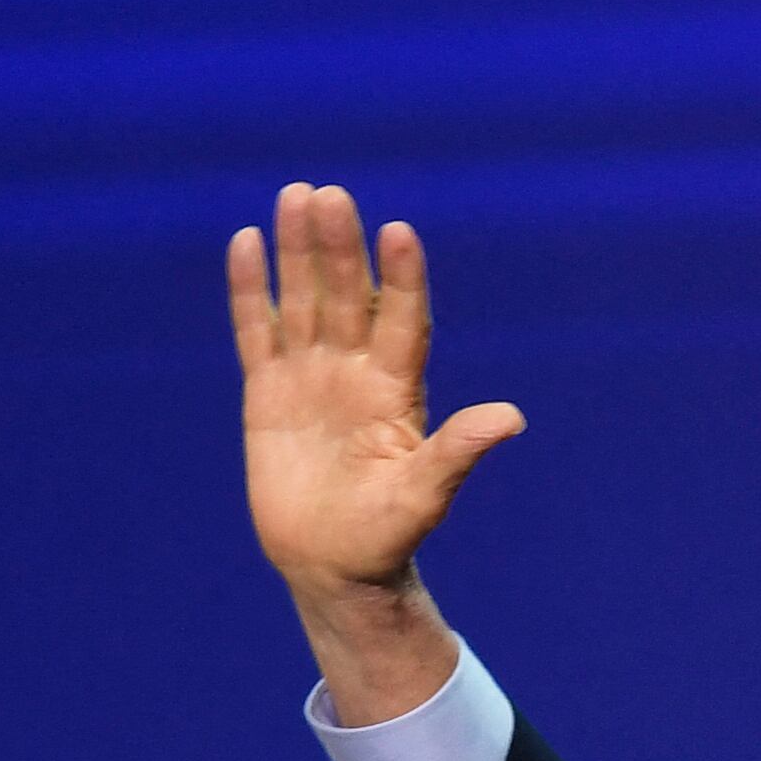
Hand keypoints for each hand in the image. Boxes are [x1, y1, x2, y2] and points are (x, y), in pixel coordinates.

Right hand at [231, 183, 521, 719]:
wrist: (331, 565)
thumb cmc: (385, 536)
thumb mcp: (424, 496)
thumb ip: (458, 452)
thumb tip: (513, 418)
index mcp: (397, 391)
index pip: (402, 320)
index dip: (402, 279)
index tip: (399, 234)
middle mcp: (356, 371)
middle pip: (348, 295)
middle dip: (339, 248)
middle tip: (331, 195)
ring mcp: (311, 376)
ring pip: (304, 299)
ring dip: (299, 251)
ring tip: (297, 195)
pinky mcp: (268, 391)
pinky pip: (257, 330)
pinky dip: (250, 290)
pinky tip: (247, 241)